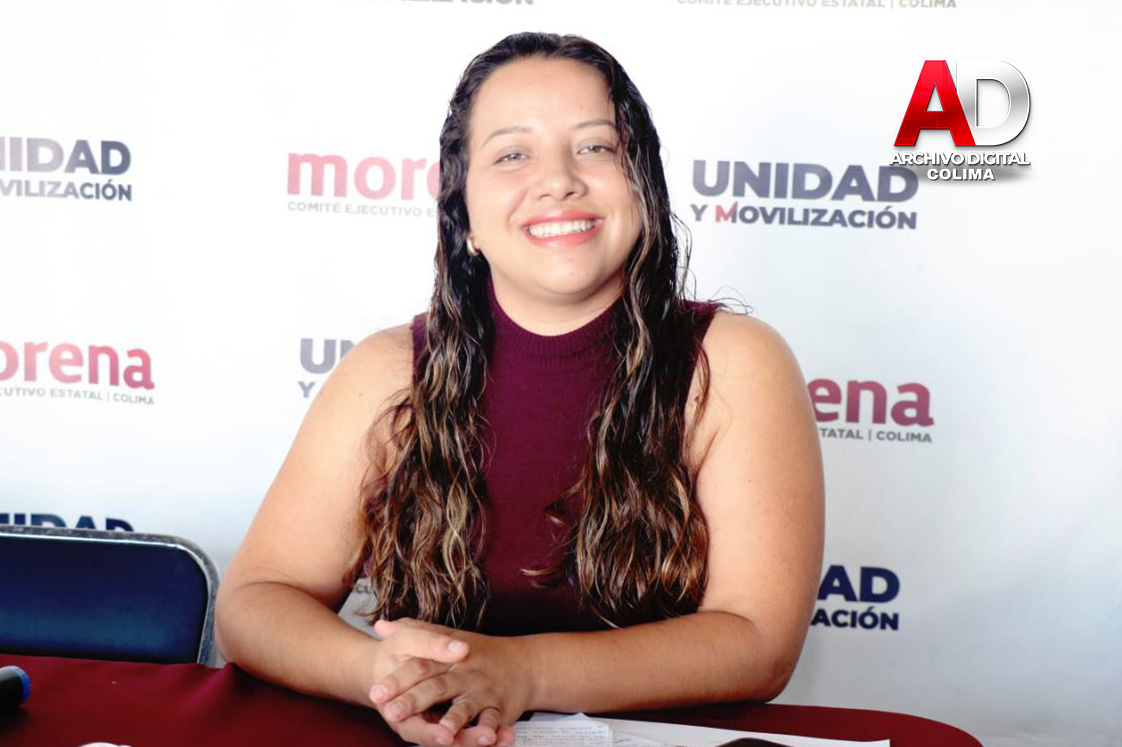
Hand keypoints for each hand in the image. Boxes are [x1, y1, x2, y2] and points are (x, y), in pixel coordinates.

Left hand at [371, 618, 531, 746]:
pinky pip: (493, 721)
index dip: (398, 679)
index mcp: (449, 657)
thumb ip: (416, 633)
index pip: (420, 665)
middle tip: (391, 713)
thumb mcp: (448, 636)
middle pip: (437, 687)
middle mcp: (466, 673)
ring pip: (466, 706)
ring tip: (440, 732)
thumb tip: (381, 625)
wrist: (524, 663)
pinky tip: (483, 738)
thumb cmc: (480, 652)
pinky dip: (488, 731)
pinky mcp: (500, 708)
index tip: (377, 691)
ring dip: (453, 720)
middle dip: (414, 701)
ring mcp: (483, 691)